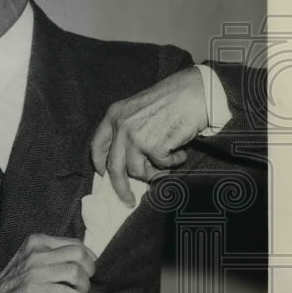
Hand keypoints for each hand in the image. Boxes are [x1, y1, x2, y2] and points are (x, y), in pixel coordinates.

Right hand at [0, 234, 95, 292]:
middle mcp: (35, 252)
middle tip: (85, 285)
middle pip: (79, 254)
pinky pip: (66, 292)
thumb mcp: (32, 262)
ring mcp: (33, 270)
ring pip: (75, 272)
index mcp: (36, 242)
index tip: (89, 272)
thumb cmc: (14, 285)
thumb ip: (53, 258)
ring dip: (84, 288)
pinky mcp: (32, 290)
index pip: (76, 244)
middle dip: (89, 271)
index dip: (89, 259)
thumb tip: (86, 262)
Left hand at [91, 66, 207, 206]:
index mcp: (114, 115)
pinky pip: (161, 166)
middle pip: (114, 167)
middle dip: (120, 187)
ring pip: (138, 171)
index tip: (103, 175)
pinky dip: (173, 163)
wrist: (194, 92)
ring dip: (155, 172)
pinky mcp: (154, 146)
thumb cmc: (171, 100)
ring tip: (168, 159)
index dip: (100, 163)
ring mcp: (136, 137)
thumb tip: (124, 161)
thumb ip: (127, 130)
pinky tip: (180, 151)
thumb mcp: (138, 109)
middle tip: (127, 200)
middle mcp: (121, 126)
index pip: (97, 145)